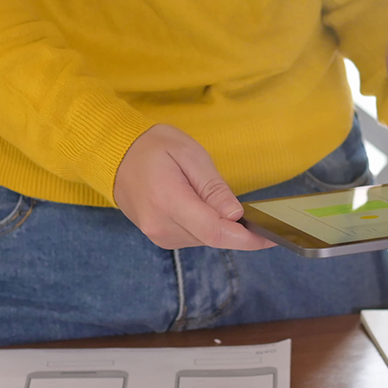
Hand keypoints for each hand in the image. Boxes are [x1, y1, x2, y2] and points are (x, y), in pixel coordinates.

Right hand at [114, 124, 272, 250]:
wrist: (116, 156)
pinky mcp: (159, 237)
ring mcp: (158, 235)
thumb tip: (235, 215)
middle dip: (237, 229)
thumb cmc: (153, 148)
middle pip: (213, 238)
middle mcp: (161, 226)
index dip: (247, 239)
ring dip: (219, 226)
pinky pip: (193, 237)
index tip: (271, 236)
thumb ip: (213, 187)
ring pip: (204, 239)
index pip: (215, 231)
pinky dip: (206, 226)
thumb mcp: (189, 154)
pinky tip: (203, 207)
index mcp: (169, 202)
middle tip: (252, 212)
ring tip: (213, 197)